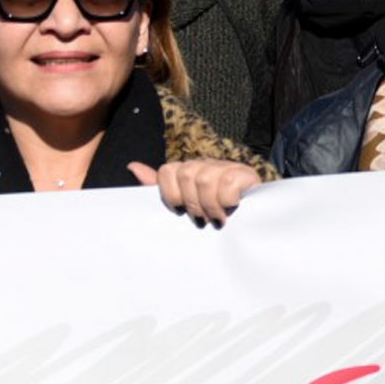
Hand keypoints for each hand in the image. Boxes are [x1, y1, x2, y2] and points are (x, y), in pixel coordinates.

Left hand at [129, 158, 264, 225]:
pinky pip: (227, 183)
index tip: (180, 212)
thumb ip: (159, 186)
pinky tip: (231, 209)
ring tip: (217, 219)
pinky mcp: (245, 174)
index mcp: (189, 169)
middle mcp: (206, 164)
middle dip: (192, 203)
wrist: (253, 218)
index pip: (168, 170)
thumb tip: (132, 166)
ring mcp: (226, 167)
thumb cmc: (213, 213)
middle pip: (186, 174)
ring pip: (204, 179)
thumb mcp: (184, 203)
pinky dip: (226, 201)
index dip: (170, 194)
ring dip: (209, 206)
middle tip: (202, 219)